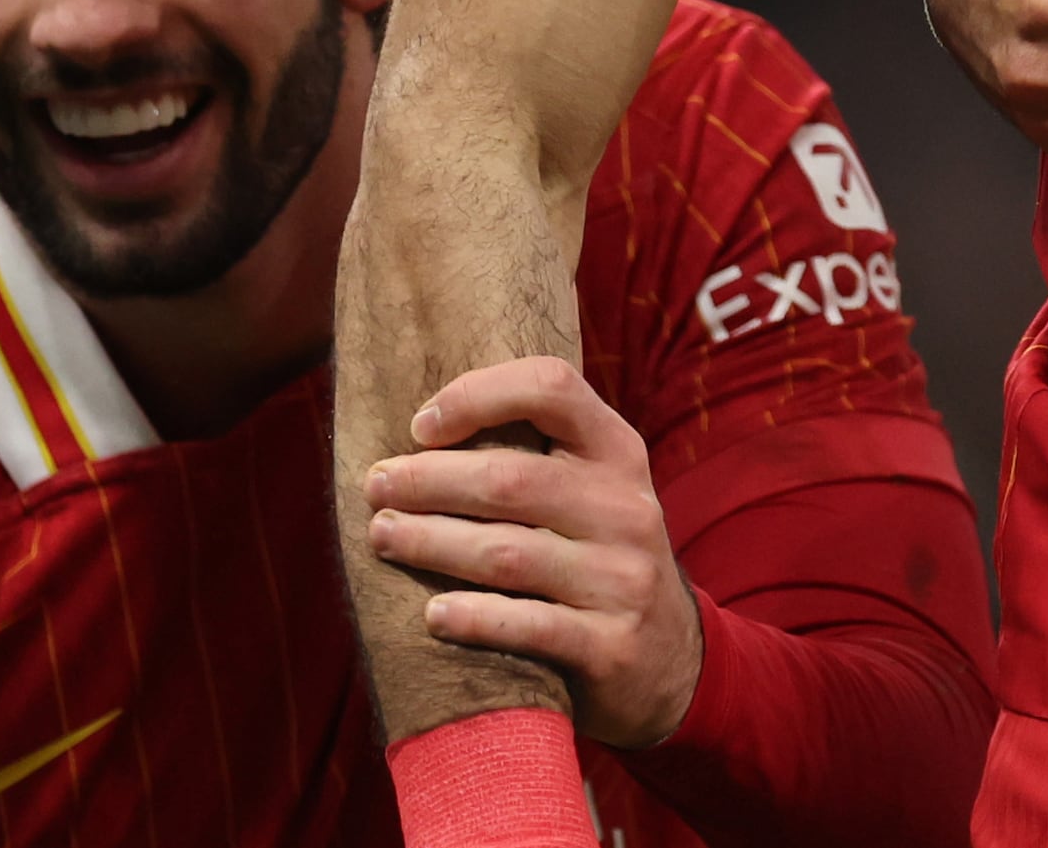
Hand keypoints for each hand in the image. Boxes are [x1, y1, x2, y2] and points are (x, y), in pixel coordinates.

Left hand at [358, 357, 699, 750]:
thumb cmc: (599, 557)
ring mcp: (622, 578)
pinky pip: (529, 625)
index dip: (477, 395)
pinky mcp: (610, 645)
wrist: (672, 658)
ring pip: (508, 554)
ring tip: (382, 538)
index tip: (419, 425)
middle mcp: (624, 507)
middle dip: (429, 481)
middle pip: (511, 479)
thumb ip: (534, 457)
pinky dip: (474, 618)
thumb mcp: (593, 491)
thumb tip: (418, 433)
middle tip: (376, 488)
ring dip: (432, 543)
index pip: (551, 388)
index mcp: (616, 452)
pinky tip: (433, 615)